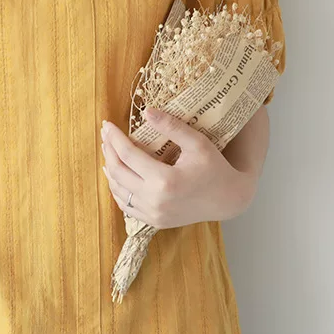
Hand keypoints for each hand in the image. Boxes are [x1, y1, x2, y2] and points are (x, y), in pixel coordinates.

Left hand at [100, 107, 255, 227]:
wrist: (228, 200)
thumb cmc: (215, 167)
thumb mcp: (198, 143)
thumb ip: (172, 126)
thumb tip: (146, 111)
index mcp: (165, 181)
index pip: (128, 155)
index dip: (114, 138)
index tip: (107, 125)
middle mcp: (156, 201)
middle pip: (118, 172)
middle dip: (108, 151)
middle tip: (106, 135)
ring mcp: (153, 214)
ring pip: (118, 191)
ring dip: (110, 170)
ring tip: (109, 151)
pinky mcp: (155, 222)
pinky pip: (126, 206)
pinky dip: (118, 189)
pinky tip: (117, 175)